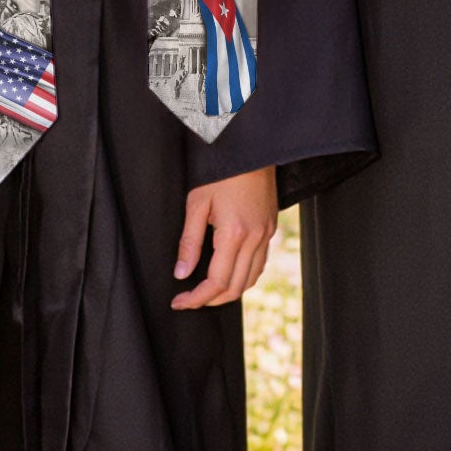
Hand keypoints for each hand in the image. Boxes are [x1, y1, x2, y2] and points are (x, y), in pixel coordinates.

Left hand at [171, 165, 278, 309]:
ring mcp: (266, 233)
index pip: (216, 282)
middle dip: (211, 300)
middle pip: (235, 287)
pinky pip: (260, 263)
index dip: (196, 298)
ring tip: (207, 291)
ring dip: (229, 291)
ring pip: (251, 278)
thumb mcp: (197, 203)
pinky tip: (229, 272)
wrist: (251, 148)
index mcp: (234, 233)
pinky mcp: (271, 227)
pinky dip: (244, 276)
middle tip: (189, 299)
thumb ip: (189, 242)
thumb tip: (181, 273)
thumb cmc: (222, 171)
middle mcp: (255, 237)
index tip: (179, 302)